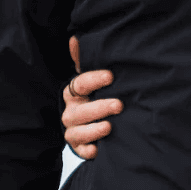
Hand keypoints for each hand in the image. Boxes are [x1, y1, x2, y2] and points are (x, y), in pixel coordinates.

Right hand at [63, 35, 122, 159]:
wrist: (94, 121)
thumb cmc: (96, 95)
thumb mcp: (93, 77)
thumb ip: (86, 59)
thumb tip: (75, 38)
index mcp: (73, 92)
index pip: (79, 84)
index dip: (94, 79)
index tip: (111, 76)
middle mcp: (70, 112)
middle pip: (79, 111)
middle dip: (99, 108)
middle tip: (119, 105)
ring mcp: (73, 131)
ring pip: (77, 132)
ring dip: (93, 130)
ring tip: (110, 126)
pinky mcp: (80, 147)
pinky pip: (80, 151)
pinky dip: (88, 151)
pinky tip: (99, 149)